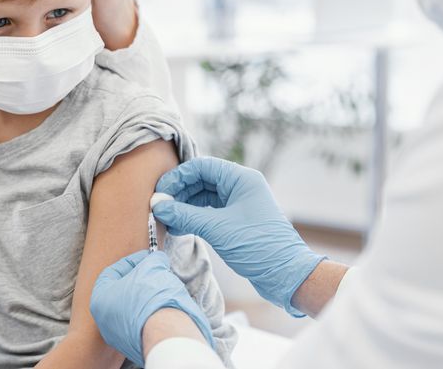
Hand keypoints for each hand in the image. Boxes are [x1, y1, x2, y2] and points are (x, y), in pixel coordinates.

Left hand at [90, 250, 213, 366]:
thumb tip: (157, 259)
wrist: (165, 333)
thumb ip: (152, 260)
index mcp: (100, 296)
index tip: (147, 259)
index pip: (113, 271)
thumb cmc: (153, 297)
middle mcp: (103, 318)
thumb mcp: (153, 267)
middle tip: (155, 275)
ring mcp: (116, 335)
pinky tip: (162, 312)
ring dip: (145, 299)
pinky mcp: (132, 347)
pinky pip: (140, 326)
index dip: (132, 262)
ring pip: (131, 310)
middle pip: (122, 291)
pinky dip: (149, 317)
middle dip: (139, 281)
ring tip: (162, 293)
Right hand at [153, 157, 325, 315]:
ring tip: (167, 219)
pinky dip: (194, 217)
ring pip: (204, 196)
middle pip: (202, 180)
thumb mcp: (216, 228)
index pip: (202, 166)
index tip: (160, 192)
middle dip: (180, 192)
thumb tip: (158, 205)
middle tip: (160, 206)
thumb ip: (185, 214)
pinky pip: (210, 211)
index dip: (178, 177)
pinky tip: (179, 226)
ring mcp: (239, 203)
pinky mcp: (237, 219)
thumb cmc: (257, 246)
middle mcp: (241, 186)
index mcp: (241, 179)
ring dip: (185, 206)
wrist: (285, 275)